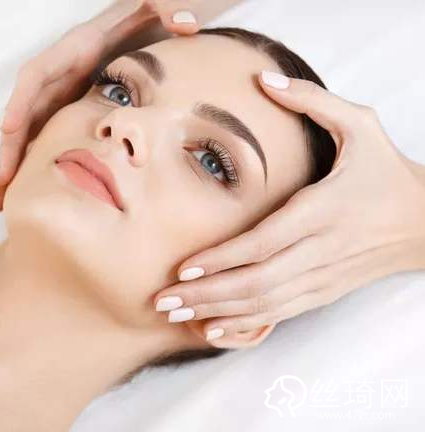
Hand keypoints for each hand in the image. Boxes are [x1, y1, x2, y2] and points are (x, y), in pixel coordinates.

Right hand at [0, 0, 240, 210]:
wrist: (158, 14)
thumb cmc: (155, 7)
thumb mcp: (160, 1)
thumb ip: (167, 6)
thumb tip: (184, 23)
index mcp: (80, 48)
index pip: (39, 74)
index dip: (22, 101)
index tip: (8, 131)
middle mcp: (66, 69)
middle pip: (27, 110)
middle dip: (10, 148)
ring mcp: (69, 87)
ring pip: (33, 127)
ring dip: (15, 161)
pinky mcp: (78, 100)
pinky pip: (51, 131)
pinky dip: (37, 157)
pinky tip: (30, 183)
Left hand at [154, 70, 424, 348]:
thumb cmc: (386, 172)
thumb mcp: (361, 126)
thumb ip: (312, 101)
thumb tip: (266, 78)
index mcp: (324, 210)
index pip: (266, 241)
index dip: (224, 257)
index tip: (184, 265)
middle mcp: (321, 250)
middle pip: (257, 281)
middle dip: (207, 293)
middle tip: (163, 300)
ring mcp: (323, 277)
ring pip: (264, 304)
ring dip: (217, 312)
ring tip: (176, 314)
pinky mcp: (324, 292)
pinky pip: (279, 314)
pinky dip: (245, 324)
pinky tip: (215, 329)